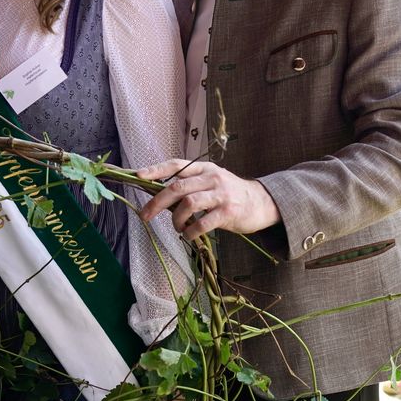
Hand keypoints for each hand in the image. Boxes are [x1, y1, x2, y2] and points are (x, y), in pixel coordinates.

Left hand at [136, 159, 280, 239]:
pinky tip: (189, 235)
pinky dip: (190, 231)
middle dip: (156, 202)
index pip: (176, 165)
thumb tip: (159, 195)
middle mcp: (211, 178)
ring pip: (188, 203)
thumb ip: (190, 184)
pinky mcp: (228, 212)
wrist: (262, 202)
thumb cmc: (230, 193)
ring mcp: (221, 194)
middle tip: (144, 215)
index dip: (155, 170)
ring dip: (176, 219)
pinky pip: (202, 223)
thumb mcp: (211, 180)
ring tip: (177, 227)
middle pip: (177, 186)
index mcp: (204, 168)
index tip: (137, 175)